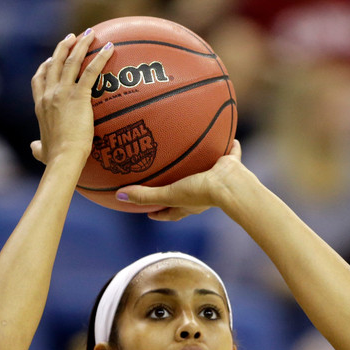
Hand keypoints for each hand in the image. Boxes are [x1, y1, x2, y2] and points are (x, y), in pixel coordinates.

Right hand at [30, 31, 113, 164]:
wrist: (63, 157)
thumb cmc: (55, 157)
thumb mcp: (42, 150)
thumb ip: (38, 147)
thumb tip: (34, 148)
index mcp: (40, 105)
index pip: (39, 79)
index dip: (45, 66)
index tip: (50, 59)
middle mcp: (49, 94)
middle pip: (54, 63)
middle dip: (63, 47)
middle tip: (73, 37)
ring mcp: (62, 93)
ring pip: (71, 61)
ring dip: (81, 45)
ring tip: (90, 34)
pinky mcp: (78, 96)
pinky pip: (91, 72)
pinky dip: (100, 58)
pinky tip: (111, 48)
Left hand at [115, 140, 246, 220]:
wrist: (230, 185)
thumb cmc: (200, 192)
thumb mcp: (169, 194)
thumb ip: (145, 195)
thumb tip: (118, 196)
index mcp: (189, 204)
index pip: (171, 212)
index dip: (160, 214)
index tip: (149, 213)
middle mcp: (203, 193)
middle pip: (187, 192)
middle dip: (178, 187)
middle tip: (166, 181)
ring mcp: (217, 179)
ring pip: (206, 171)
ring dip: (200, 165)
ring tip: (192, 153)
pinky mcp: (230, 165)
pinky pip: (230, 153)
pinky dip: (230, 146)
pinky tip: (228, 135)